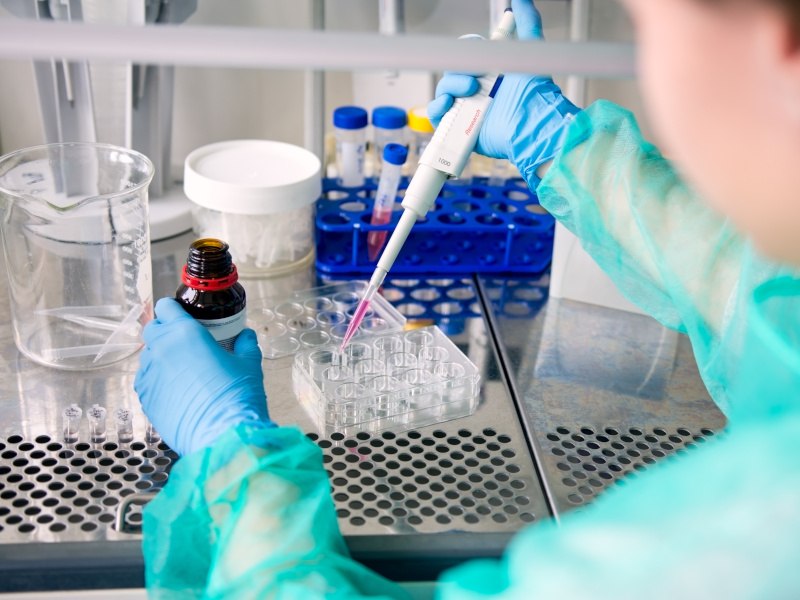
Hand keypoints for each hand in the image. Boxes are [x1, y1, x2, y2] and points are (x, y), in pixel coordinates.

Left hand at [134, 298, 271, 455]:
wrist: (222, 436)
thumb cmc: (236, 397)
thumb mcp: (249, 364)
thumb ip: (245, 344)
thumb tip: (246, 336)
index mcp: (185, 333)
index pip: (166, 307)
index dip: (175, 309)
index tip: (185, 316)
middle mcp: (161, 349)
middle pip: (153, 329)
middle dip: (166, 332)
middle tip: (186, 343)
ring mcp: (149, 375)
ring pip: (149, 357)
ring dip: (163, 358)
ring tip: (185, 372)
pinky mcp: (145, 398)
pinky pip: (147, 381)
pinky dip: (159, 381)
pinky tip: (178, 391)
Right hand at [427, 0, 579, 178]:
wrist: (531, 124)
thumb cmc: (533, 94)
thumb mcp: (530, 50)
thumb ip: (527, 22)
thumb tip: (520, 0)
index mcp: (488, 73)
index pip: (465, 56)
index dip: (468, 51)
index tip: (479, 51)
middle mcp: (476, 91)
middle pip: (451, 72)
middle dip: (460, 71)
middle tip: (478, 78)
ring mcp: (466, 109)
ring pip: (443, 91)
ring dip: (452, 87)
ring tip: (471, 91)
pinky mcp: (458, 129)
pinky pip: (436, 114)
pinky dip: (438, 107)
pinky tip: (449, 104)